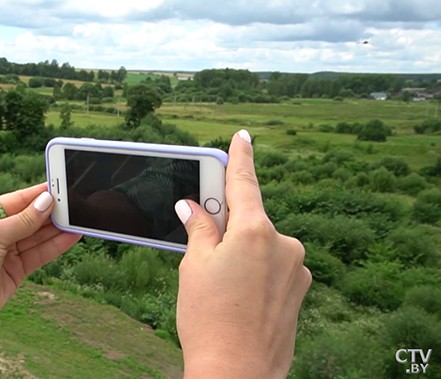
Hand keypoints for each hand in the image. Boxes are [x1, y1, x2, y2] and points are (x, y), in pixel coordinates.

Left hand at [0, 183, 80, 341]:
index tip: (62, 186)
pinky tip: (71, 237)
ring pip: (38, 236)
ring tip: (80, 220)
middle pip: (30, 217)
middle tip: (77, 204)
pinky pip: (39, 254)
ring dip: (57, 229)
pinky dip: (55, 246)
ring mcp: (6, 252)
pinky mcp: (15, 271)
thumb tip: (45, 202)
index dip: (40, 193)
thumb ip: (22, 221)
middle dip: (52, 212)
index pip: (18, 200)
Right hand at [174, 130, 311, 377]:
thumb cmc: (209, 319)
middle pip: (250, 218)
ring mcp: (296, 268)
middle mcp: (284, 244)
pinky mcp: (300, 290)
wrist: (237, 373)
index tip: (243, 137)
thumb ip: (199, 229)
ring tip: (218, 283)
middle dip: (226, 223)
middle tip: (202, 231)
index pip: (245, 183)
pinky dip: (255, 269)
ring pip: (261, 245)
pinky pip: (273, 266)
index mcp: (256, 231)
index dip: (241, 157)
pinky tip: (238, 294)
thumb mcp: (194, 266)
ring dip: (241, 250)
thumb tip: (191, 206)